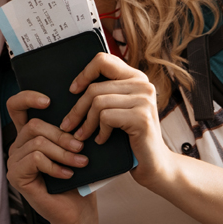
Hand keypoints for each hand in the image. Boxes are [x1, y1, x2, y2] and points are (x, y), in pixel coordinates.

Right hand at [6, 90, 94, 223]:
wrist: (77, 213)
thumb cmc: (78, 180)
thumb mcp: (73, 148)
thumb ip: (66, 129)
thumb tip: (77, 108)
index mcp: (29, 136)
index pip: (16, 106)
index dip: (28, 97)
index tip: (49, 101)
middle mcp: (17, 146)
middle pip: (34, 125)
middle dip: (62, 135)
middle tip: (80, 148)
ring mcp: (14, 162)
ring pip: (38, 142)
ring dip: (63, 153)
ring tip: (81, 162)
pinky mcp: (16, 177)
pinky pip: (36, 159)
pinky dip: (55, 166)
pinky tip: (68, 175)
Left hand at [62, 53, 175, 189]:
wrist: (154, 163)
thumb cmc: (131, 136)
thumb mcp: (119, 108)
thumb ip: (107, 92)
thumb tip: (74, 85)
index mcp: (136, 77)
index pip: (103, 60)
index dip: (84, 73)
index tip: (73, 90)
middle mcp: (143, 84)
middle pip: (95, 87)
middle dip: (77, 109)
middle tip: (68, 125)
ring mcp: (144, 100)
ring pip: (98, 102)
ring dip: (86, 123)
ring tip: (82, 135)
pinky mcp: (141, 117)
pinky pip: (106, 117)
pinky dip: (99, 131)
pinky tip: (101, 140)